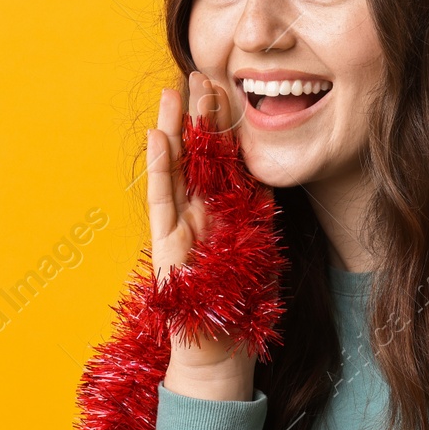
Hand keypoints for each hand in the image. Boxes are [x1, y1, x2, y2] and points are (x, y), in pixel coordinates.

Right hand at [147, 70, 256, 400]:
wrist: (220, 357)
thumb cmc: (242, 310)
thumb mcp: (260, 250)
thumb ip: (259, 215)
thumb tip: (269, 179)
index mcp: (226, 214)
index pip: (226, 160)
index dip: (227, 125)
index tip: (233, 86)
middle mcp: (201, 215)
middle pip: (200, 155)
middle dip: (201, 116)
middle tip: (202, 72)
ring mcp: (180, 228)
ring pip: (177, 169)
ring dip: (176, 129)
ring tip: (174, 89)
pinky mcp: (166, 246)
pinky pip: (162, 200)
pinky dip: (161, 168)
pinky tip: (159, 134)